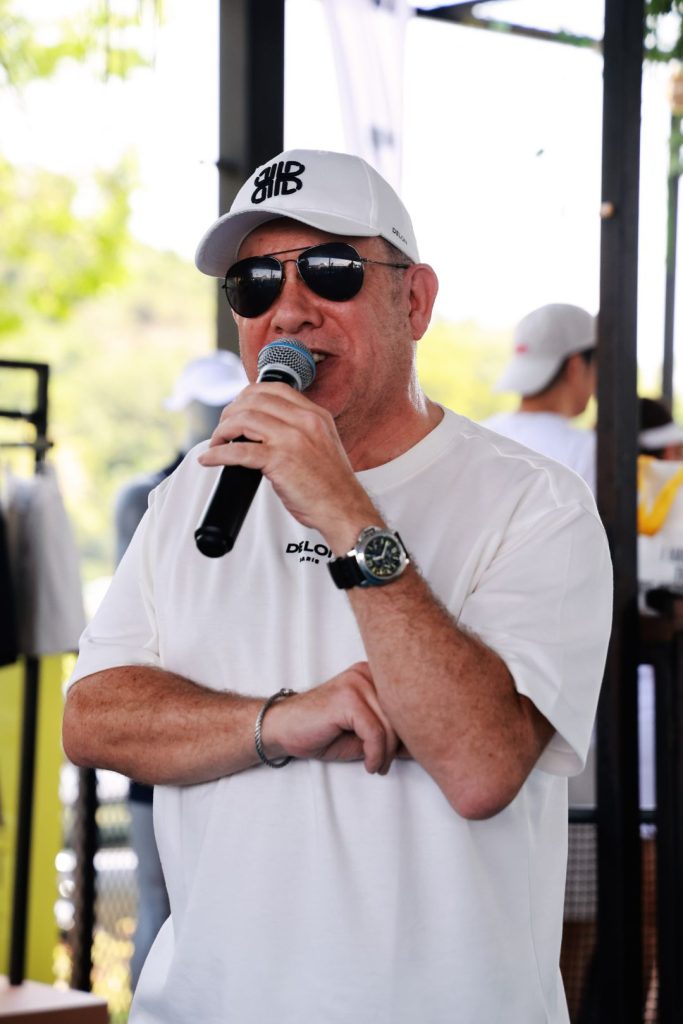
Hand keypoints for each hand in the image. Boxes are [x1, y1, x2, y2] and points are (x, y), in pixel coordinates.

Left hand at [197, 383, 374, 544]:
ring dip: (221, 432)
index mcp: (315, 414)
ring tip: (217, 444)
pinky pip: (238, 451)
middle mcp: (304, 421)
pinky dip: (218, 454)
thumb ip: (299, 429)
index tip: (237, 409)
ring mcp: (292, 439)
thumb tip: (265, 427)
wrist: (344, 509)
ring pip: (243, 420)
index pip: (274, 388)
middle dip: (230, 413)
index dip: (247, 395)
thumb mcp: (321, 443)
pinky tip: (210, 459)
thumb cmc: (332, 484)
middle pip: (253, 400)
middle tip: (223, 429)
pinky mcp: (279, 461)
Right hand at [261, 662, 399, 774]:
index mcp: (374, 674)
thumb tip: (425, 744)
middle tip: (388, 765)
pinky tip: (369, 765)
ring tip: (377, 766)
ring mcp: (356, 682)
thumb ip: (391, 732)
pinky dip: (375, 754)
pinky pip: (375, 731)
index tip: (407, 756)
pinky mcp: (346, 698)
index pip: (408, 701)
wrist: (283, 730)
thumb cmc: (324, 732)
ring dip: (387, 754)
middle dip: (401, 746)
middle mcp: (367, 672)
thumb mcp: (365, 732)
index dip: (412, 733)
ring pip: (391, 724)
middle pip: (402, 713)